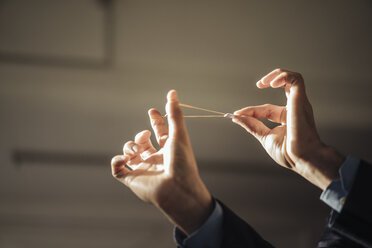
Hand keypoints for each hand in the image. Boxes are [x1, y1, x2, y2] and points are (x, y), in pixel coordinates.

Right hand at [111, 90, 211, 234]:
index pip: (160, 132)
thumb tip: (172, 92)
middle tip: (145, 136)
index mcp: (168, 149)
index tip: (152, 111)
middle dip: (140, 136)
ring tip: (136, 152)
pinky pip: (117, 169)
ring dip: (129, 147)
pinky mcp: (132, 179)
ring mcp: (143, 169)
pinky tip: (124, 160)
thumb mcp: (178, 134)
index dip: (156, 121)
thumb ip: (174, 113)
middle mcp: (155, 159)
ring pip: (129, 153)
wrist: (177, 190)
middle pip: (142, 142)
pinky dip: (117, 161)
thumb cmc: (182, 163)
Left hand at [232, 69, 344, 189]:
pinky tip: (272, 84)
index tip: (237, 114)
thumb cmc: (289, 153)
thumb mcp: (264, 136)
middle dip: (270, 79)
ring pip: (292, 78)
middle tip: (259, 84)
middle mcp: (294, 108)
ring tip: (264, 82)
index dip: (251, 110)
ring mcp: (298, 103)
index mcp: (287, 118)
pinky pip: (296, 79)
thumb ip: (251, 125)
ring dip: (277, 74)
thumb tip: (236, 117)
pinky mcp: (301, 99)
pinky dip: (283, 76)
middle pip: (283, 86)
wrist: (301, 158)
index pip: (266, 109)